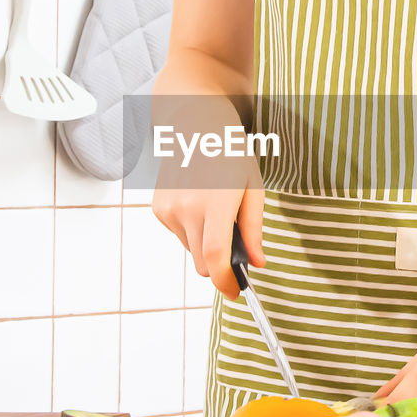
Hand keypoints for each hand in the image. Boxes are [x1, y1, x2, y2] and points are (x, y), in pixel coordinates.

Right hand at [151, 98, 264, 299]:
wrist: (193, 124)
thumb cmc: (230, 153)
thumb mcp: (253, 187)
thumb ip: (254, 229)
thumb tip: (258, 263)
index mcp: (215, 201)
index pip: (216, 256)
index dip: (226, 281)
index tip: (237, 292)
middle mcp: (186, 208)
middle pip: (203, 262)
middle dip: (221, 263)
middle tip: (236, 243)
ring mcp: (168, 209)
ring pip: (192, 250)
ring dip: (206, 243)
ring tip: (216, 209)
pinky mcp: (158, 209)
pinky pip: (180, 236)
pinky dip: (192, 230)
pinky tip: (198, 202)